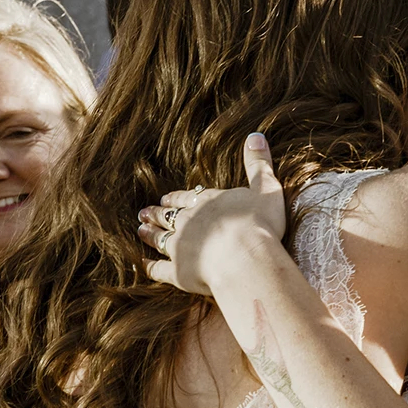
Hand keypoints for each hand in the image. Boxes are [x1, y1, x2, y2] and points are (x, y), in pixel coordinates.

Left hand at [139, 134, 287, 293]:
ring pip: (160, 238)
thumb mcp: (266, 188)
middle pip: (168, 216)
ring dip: (150, 234)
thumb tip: (256, 135)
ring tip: (140, 230)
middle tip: (144, 212)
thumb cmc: (260, 224)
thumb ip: (258, 163)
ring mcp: (180, 247)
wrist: (246, 258)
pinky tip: (140, 264)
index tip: (166, 198)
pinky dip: (148, 267)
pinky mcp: (178, 272)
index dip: (176, 198)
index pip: (187, 197)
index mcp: (208, 202)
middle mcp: (188, 221)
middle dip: (157, 213)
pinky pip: (158, 270)